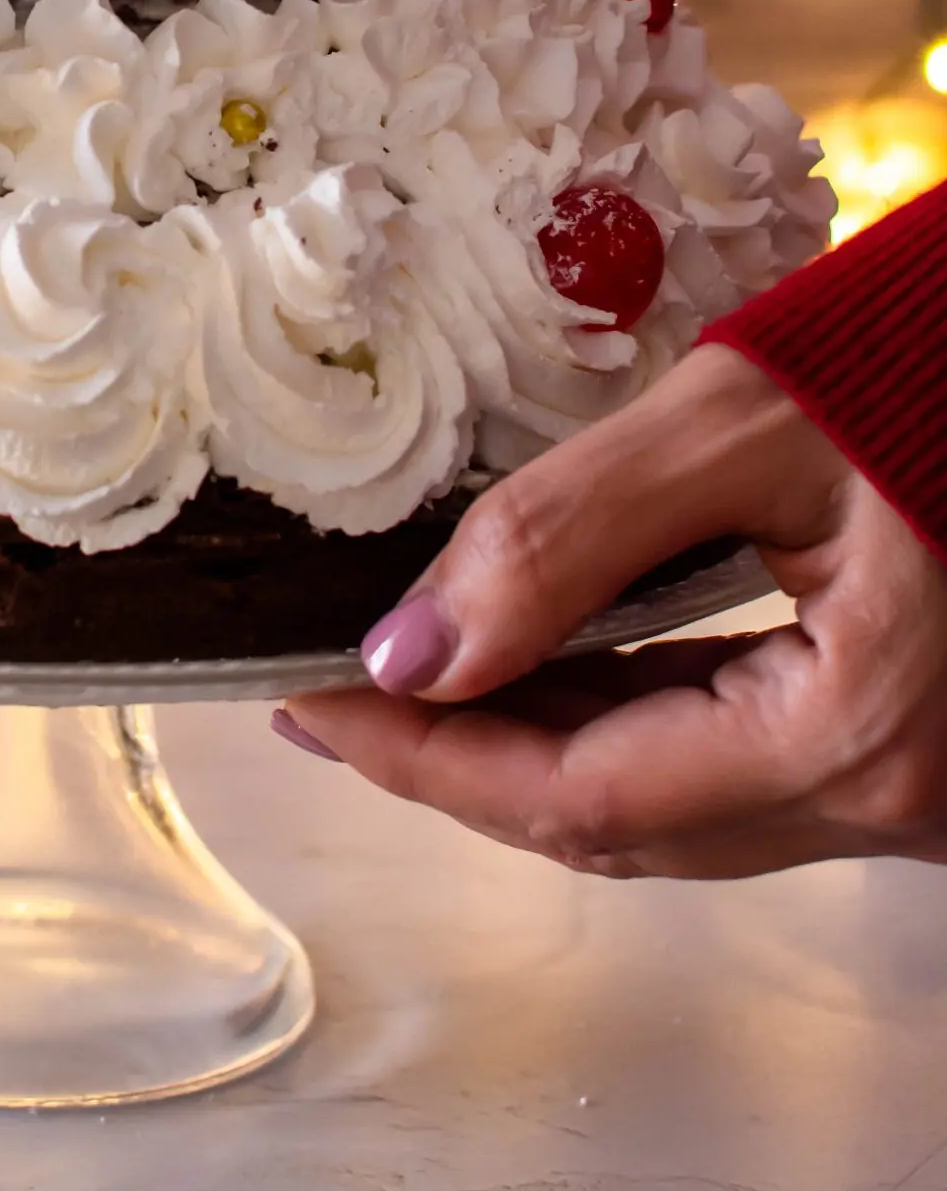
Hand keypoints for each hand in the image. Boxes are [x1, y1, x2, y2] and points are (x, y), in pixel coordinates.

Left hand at [276, 344, 946, 876]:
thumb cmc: (926, 367)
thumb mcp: (738, 421)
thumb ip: (567, 535)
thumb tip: (411, 652)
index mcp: (847, 738)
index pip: (577, 795)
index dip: (424, 759)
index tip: (305, 701)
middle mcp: (886, 800)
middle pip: (619, 823)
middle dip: (459, 763)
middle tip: (330, 696)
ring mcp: (907, 789)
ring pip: (671, 806)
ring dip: (528, 749)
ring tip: (404, 684)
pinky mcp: (903, 745)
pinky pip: (730, 764)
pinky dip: (619, 726)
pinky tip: (536, 671)